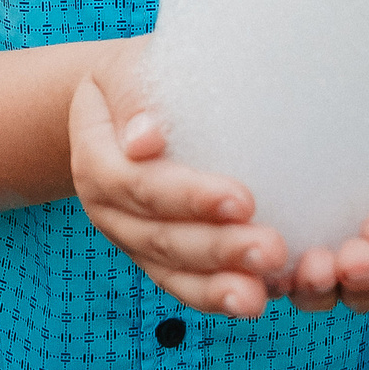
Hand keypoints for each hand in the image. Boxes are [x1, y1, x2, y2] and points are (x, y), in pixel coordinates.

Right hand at [69, 45, 285, 318]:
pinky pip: (180, 285)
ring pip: (171, 271)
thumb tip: (146, 139)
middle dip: (217, 249)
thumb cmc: (134, 78)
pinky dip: (214, 297)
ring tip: (262, 295)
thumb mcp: (125, 69)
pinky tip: (256, 300)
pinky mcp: (152, 256)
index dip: (189, 196)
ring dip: (218, 286)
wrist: (113, 105)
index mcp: (96, 159)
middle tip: (272, 249)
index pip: (140, 184)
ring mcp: (128, 237)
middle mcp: (106, 208)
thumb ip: (134, 96)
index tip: (244, 199)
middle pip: (160, 236)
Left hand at [267, 171, 368, 315]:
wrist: (329, 104)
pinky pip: (270, 277)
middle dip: (363, 276)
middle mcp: (357, 261)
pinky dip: (269, 277)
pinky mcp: (271, 254)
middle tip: (352, 258)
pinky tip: (263, 266)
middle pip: (368, 288)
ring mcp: (314, 262)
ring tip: (311, 267)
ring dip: (317, 287)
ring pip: (320, 294)